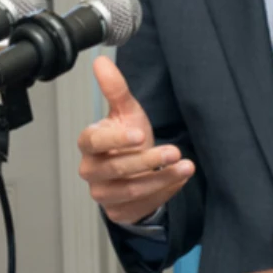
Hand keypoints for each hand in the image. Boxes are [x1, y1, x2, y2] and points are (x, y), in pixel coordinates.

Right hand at [76, 55, 194, 225]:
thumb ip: (115, 88)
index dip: (116, 140)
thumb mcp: (125, 112)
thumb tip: (101, 61)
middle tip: (173, 150)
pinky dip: (164, 191)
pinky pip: (143, 203)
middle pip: (117, 168)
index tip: (139, 134)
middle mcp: (91, 170)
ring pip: (132, 188)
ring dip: (161, 178)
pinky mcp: (119, 210)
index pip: (94, 142)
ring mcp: (104, 193)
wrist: (135, 171)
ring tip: (184, 165)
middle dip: (148, 160)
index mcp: (88, 144)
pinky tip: (179, 177)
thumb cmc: (127, 139)